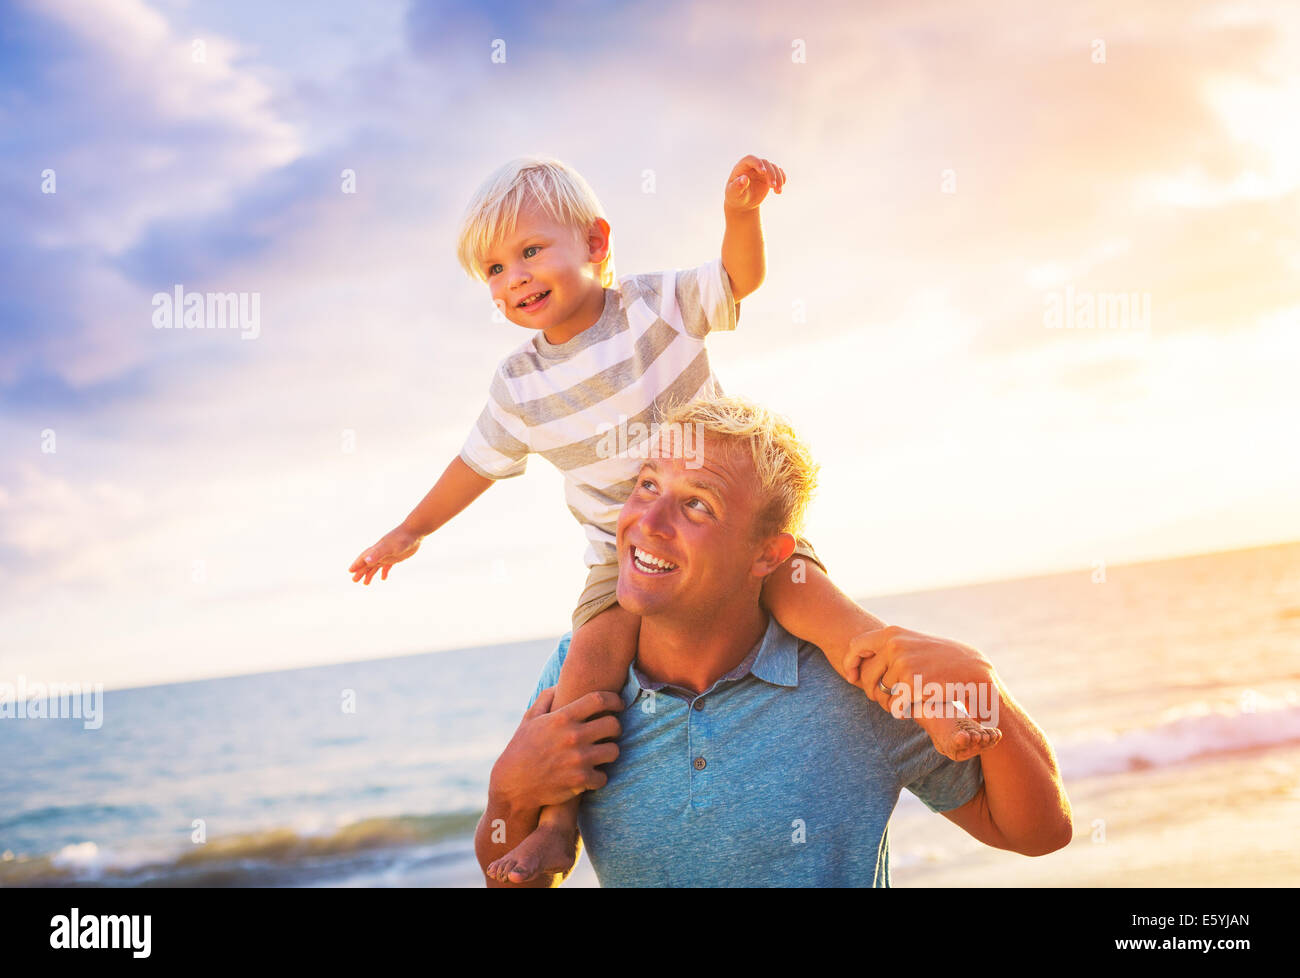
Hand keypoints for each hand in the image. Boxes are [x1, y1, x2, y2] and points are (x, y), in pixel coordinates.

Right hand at [348, 526, 421, 583]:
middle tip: (354, 581)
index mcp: (376, 550)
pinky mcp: (396, 556)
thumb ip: (377, 554)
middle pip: (368, 564)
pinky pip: (387, 566)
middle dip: (361, 572)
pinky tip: (383, 578)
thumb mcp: (389, 548)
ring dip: (370, 573)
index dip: (357, 565)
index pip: (364, 559)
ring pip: (376, 565)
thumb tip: (366, 562)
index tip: (350, 571)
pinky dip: (384, 572)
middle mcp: (380, 552)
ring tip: (366, 583)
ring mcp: (388, 554)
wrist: (414, 531)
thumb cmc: (401, 539)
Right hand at [490, 687, 622, 811]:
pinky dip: (599, 777)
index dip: (614, 699)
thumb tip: (560, 685)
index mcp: (562, 718)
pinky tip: (592, 774)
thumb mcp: (530, 719)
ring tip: (602, 752)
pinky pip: (604, 776)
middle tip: (611, 731)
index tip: (618, 704)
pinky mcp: (580, 781)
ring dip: (610, 752)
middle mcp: (573, 736)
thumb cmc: (521, 748)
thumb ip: (546, 699)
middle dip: (615, 727)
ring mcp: (578, 759)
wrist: (513, 785)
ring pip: (614, 751)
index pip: (599, 699)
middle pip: (613, 724)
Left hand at [724, 154, 785, 212]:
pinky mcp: (769, 176)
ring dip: (778, 178)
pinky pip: (778, 172)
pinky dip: (782, 178)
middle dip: (770, 174)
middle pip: (765, 163)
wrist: (743, 202)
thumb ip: (737, 186)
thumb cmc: (735, 196)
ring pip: (773, 168)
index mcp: (742, 166)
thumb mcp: (734, 193)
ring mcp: (762, 170)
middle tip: (772, 187)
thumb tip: (744, 179)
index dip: (757, 163)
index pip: (750, 159)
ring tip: (778, 191)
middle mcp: (753, 166)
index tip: (763, 172)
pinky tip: (781, 186)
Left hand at [844, 625, 997, 715]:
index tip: (851, 677)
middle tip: (887, 698)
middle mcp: (894, 646)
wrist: (974, 672)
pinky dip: (903, 710)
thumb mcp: (914, 643)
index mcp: (893, 634)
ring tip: (912, 697)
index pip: (856, 646)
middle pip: (867, 676)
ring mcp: (902, 665)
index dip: (851, 663)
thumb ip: (890, 646)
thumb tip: (858, 654)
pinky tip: (918, 704)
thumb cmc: (942, 660)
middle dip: (874, 691)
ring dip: (893, 701)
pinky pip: (894, 706)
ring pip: (882, 693)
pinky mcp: (912, 685)